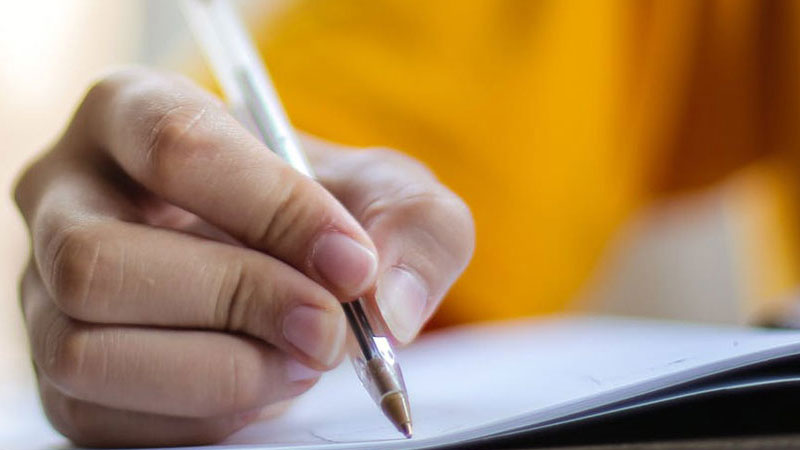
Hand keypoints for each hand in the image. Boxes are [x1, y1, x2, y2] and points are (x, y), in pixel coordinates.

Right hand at [14, 68, 473, 446]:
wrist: (284, 262)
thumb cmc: (320, 211)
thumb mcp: (386, 195)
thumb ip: (413, 226)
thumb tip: (390, 304)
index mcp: (134, 112)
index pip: (178, 147)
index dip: (273, 211)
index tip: (350, 263)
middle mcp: (69, 196)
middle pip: (102, 260)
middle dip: (236, 302)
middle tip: (327, 331)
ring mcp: (47, 290)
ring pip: (84, 350)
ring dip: (217, 371)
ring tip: (299, 362)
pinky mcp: (61, 373)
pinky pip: (100, 416)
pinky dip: (198, 415)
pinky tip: (258, 386)